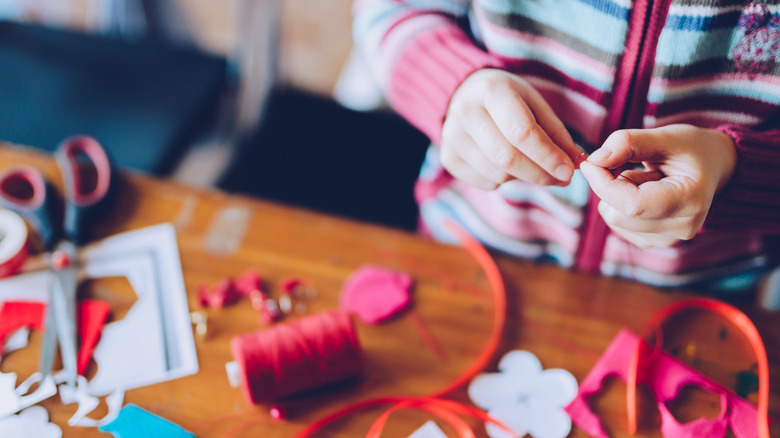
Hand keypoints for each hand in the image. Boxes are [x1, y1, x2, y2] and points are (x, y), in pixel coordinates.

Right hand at [440, 69, 581, 189]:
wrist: (465, 95)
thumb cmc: (508, 100)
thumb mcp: (534, 104)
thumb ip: (555, 134)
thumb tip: (573, 166)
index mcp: (491, 90)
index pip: (522, 132)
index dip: (548, 156)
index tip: (569, 171)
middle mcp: (465, 112)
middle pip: (507, 158)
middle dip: (540, 174)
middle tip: (561, 178)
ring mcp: (452, 136)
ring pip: (497, 174)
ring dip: (523, 176)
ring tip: (530, 163)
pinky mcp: (448, 157)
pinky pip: (486, 183)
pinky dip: (504, 180)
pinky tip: (504, 163)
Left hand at [579, 124, 736, 247]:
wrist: (713, 167)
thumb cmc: (692, 149)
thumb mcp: (666, 136)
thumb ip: (629, 143)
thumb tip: (595, 160)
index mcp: (690, 201)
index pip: (632, 205)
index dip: (603, 183)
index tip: (590, 162)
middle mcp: (681, 228)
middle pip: (617, 214)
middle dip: (610, 186)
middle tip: (629, 164)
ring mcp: (668, 239)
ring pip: (614, 220)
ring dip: (616, 195)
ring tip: (645, 178)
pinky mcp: (654, 241)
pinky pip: (618, 224)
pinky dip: (620, 205)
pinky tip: (643, 192)